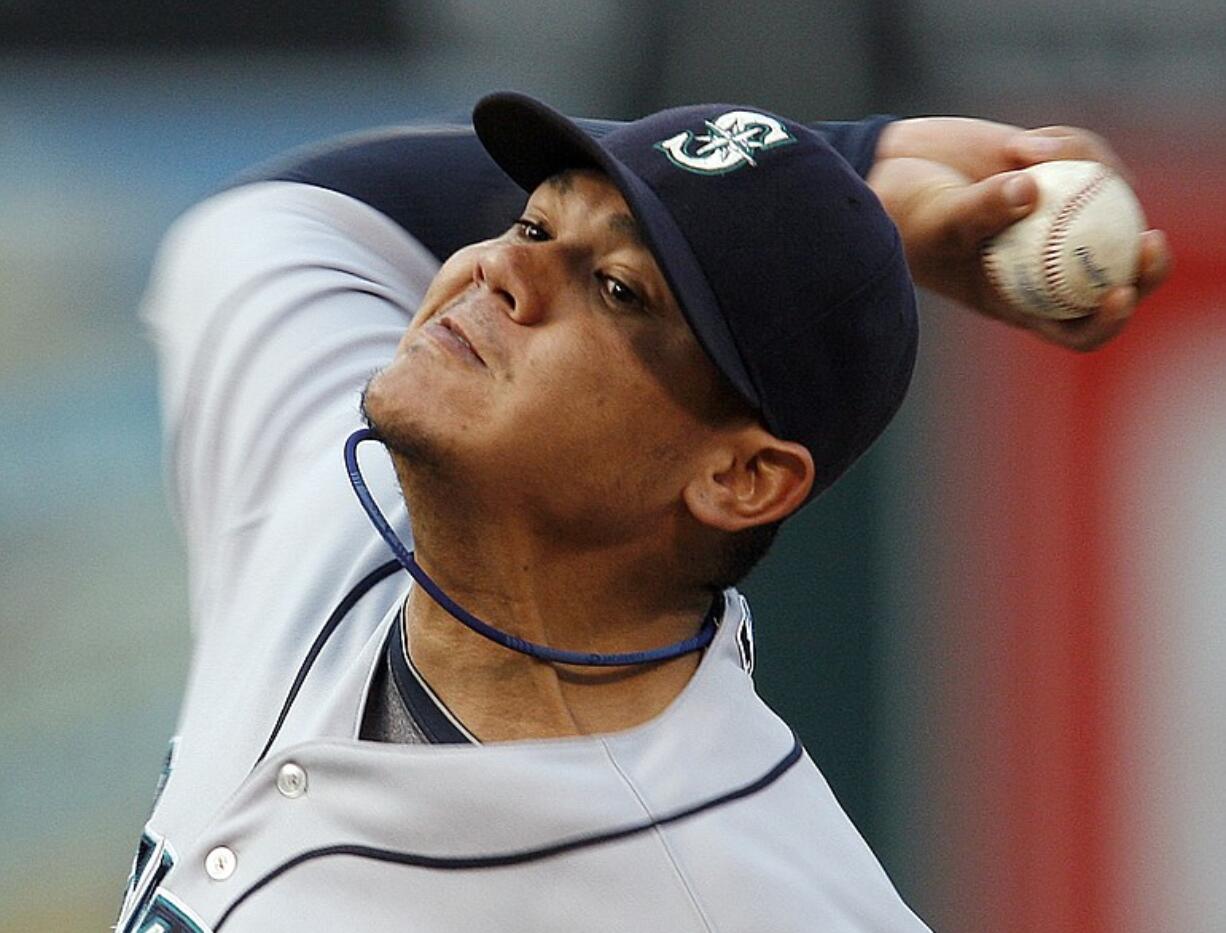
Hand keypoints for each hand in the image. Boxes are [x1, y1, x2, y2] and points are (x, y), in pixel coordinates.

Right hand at [868, 118, 1170, 351]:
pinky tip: (1023, 143)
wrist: (889, 170)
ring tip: (1029, 152)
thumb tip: (1031, 190)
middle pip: (1116, 271)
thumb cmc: (901, 215)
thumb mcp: (935, 221)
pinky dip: (1066, 146)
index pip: (1076, 326)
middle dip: (1143, 262)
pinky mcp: (1057, 172)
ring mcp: (1057, 216)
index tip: (1118, 293)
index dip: (1107, 320)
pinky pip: (1087, 159)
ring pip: (1108, 203)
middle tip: (1151, 241)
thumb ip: (980, 211)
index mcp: (1020, 296)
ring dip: (1089, 172)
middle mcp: (1046, 261)